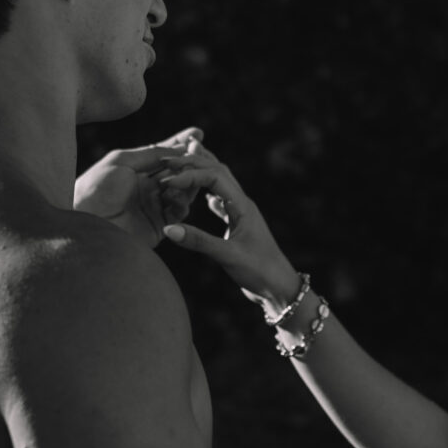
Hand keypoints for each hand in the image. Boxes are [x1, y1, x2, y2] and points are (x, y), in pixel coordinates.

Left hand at [75, 129, 206, 247]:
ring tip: (185, 174)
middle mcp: (147, 188)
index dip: (181, 145)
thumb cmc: (95, 188)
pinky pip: (179, 211)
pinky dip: (181, 201)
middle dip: (190, 162)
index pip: (164, 155)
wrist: (86, 222)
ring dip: (186, 181)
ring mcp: (154, 206)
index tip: (197, 134)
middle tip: (199, 154)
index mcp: (137, 170)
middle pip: (178, 172)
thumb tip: (179, 146)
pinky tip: (174, 194)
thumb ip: (151, 153)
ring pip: (183, 190)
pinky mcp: (159, 226)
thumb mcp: (122, 161)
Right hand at [154, 142, 301, 307]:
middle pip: (218, 171)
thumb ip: (198, 241)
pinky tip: (202, 196)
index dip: (189, 175)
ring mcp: (241, 214)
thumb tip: (168, 229)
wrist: (280, 288)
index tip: (167, 181)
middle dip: (194, 162)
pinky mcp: (239, 226)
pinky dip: (208, 193)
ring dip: (201, 172)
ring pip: (220, 184)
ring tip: (183, 162)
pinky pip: (222, 202)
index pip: (214, 177)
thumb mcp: (228, 256)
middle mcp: (243, 204)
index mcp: (242, 205)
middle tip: (168, 159)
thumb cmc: (259, 272)